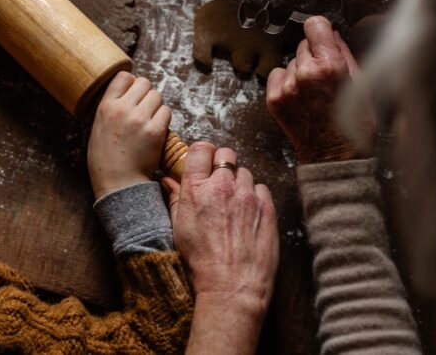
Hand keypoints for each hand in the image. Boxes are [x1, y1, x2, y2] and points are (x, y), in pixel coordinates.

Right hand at [88, 72, 171, 199]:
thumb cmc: (106, 159)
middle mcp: (122, 109)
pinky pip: (166, 112)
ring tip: (150, 120)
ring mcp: (140, 119)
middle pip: (144, 83)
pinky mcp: (155, 131)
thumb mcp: (98, 127)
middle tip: (144, 108)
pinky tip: (156, 129)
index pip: (124, 76)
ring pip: (157, 96)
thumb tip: (129, 92)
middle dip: (146, 93)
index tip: (133, 93)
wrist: (118, 183)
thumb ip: (111, 107)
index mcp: (105, 106)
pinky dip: (164, 118)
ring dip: (156, 106)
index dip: (132, 83)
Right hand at [161, 142, 277, 316]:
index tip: (203, 162)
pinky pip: (261, 188)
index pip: (201, 149)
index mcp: (196, 189)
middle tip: (219, 182)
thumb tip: (167, 180)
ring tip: (234, 204)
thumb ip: (174, 198)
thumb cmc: (200, 261)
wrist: (231, 287)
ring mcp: (247, 195)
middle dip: (222, 164)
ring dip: (239, 182)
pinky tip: (248, 214)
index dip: (202, 153)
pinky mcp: (267, 207)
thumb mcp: (178, 228)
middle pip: (226, 154)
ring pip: (245, 172)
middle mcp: (222, 186)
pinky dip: (255, 196)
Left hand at [266, 16, 363, 163]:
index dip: (321, 30)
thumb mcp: (361, 84)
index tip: (324, 38)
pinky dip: (287, 82)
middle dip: (314, 55)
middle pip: (303, 44)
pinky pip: (277, 75)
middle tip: (326, 76)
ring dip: (301, 71)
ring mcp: (287, 87)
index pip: (315, 25)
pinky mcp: (274, 99)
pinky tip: (301, 98)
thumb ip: (344, 54)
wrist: (335, 158)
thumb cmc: (355, 124)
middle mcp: (304, 73)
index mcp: (330, 66)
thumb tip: (333, 34)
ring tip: (315, 92)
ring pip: (291, 62)